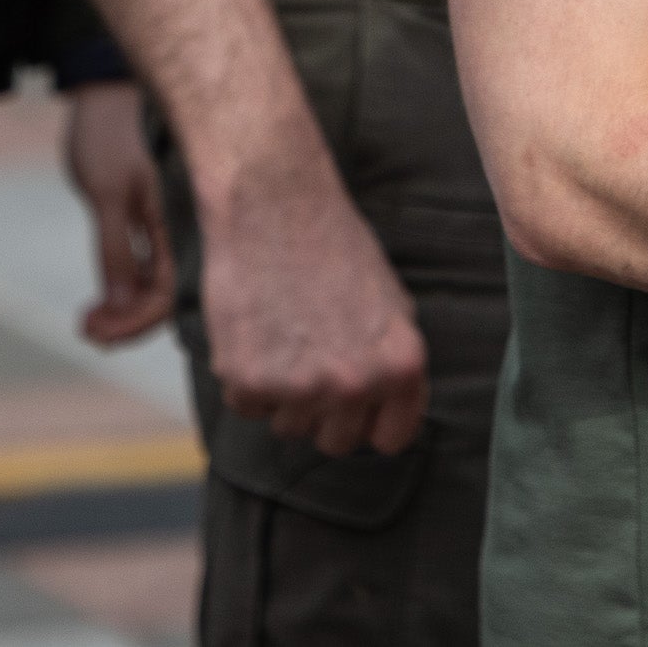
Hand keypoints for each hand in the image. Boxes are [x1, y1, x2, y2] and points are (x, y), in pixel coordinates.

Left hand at [63, 81, 173, 346]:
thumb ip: (116, 249)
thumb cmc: (108, 137)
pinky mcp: (143, 223)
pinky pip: (142, 270)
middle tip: (87, 331)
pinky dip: (120, 290)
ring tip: (87, 320)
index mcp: (177, 221)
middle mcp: (176, 229)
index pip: (168, 292)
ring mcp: (160, 228)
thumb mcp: (108, 192)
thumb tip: (120, 305)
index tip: (98, 333)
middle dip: (127, 322)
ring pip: (152, 286)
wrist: (100, 97)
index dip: (136, 321)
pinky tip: (97, 302)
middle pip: (164, 297)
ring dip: (122, 310)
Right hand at [191, 144, 427, 456]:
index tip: (354, 405)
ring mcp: (302, 387)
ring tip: (284, 333)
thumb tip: (391, 412)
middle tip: (309, 358)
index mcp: (402, 365)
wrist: (274, 205)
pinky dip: (245, 376)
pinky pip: (248, 406)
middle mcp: (357, 383)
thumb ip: (393, 364)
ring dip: (283, 394)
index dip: (370, 422)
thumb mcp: (391, 304)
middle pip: (335, 441)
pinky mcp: (248, 381)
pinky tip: (256, 329)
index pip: (391, 439)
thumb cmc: (333, 246)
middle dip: (322, 411)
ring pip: (289, 427)